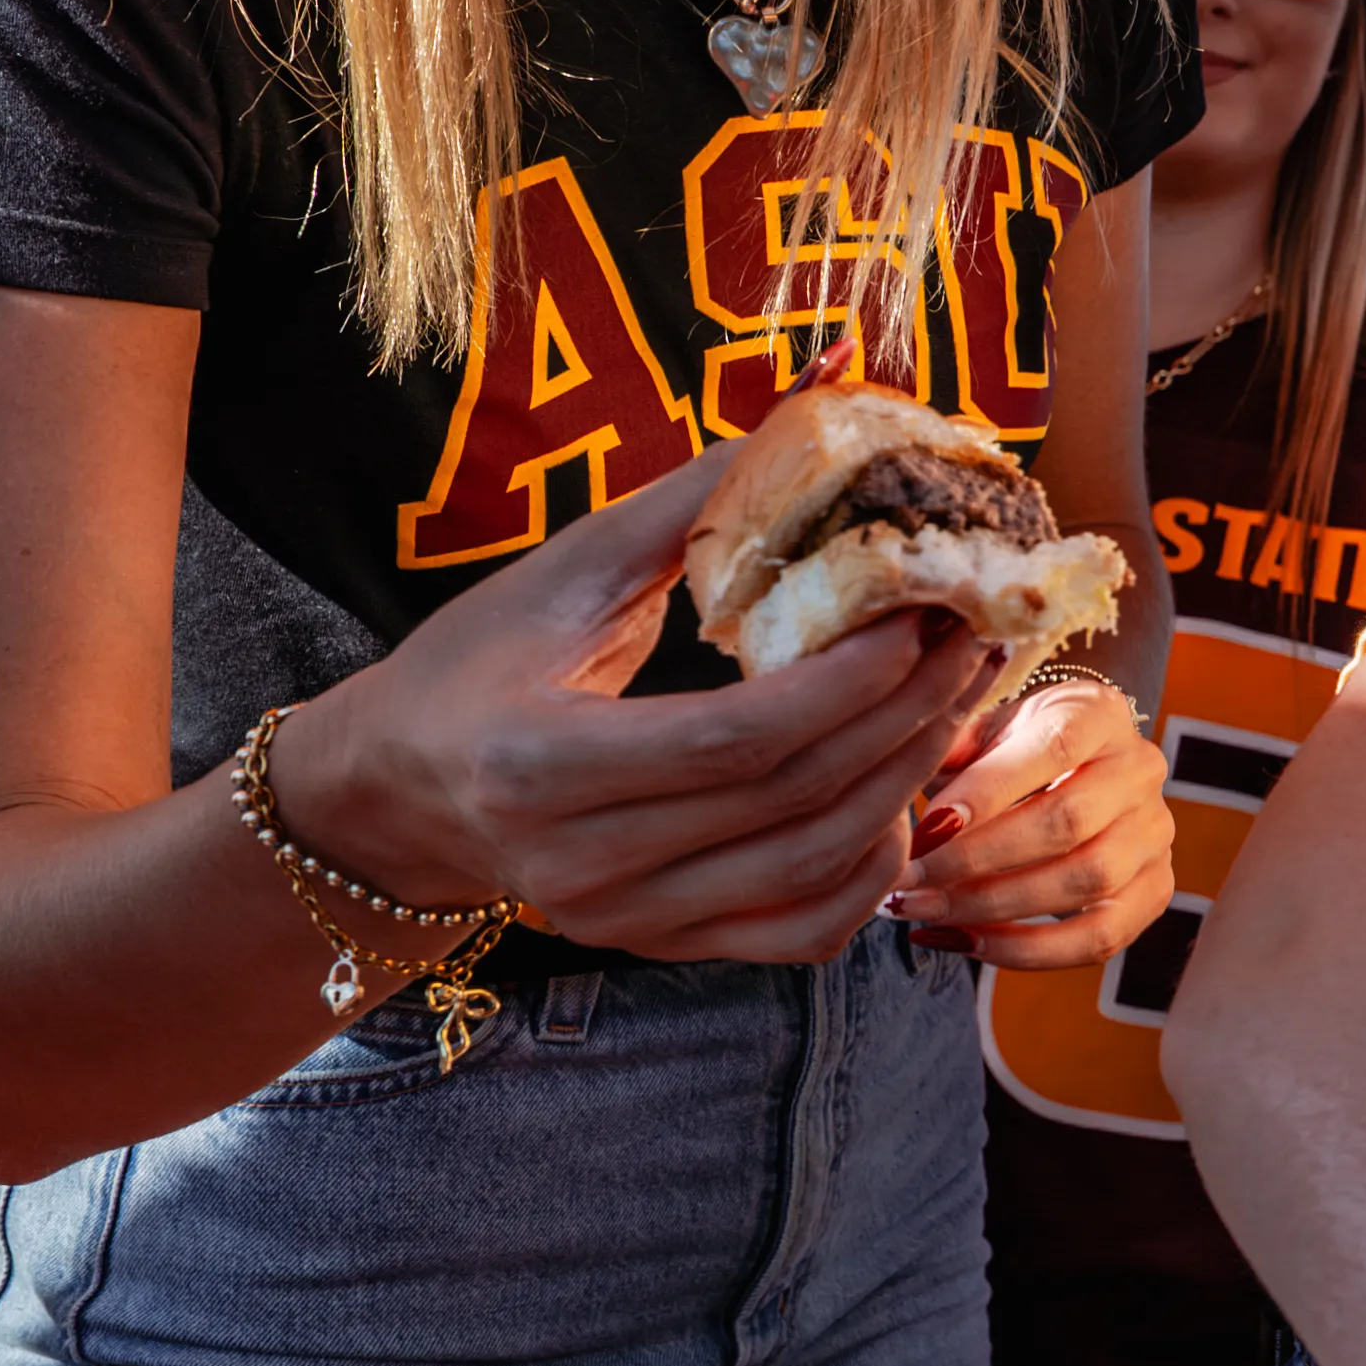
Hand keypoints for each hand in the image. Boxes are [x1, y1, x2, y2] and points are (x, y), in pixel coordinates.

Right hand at [285, 447, 992, 963]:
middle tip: (967, 643)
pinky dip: (871, 869)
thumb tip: (811, 418)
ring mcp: (620, 920)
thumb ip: (687, 506)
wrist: (398, 790)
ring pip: (811, 868)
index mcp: (535, 762)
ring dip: (906, 782)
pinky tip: (901, 793)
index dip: (842, 685)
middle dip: (901, 718)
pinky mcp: (657, 947)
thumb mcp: (559, 572)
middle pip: (789, 801)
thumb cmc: (478, 662)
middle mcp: (576, 863)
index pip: (731, 739)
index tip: (915, 620)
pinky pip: (801, 932)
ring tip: (952, 700)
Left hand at [889, 669, 1176, 965]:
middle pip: (1069, 822)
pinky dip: (1027, 950)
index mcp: (1099, 713)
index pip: (1055, 747)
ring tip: (925, 912)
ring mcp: (1155, 834)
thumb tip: (909, 789)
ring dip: (993, 907)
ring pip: (1086, 882)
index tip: (923, 831)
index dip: (988, 792)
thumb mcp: (982, 729)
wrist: (1075, 770)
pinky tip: (966, 942)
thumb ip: (951, 749)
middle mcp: (1141, 770)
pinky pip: (1100, 937)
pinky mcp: (1155, 890)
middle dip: (976, 860)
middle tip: (909, 882)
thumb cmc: (1014, 749)